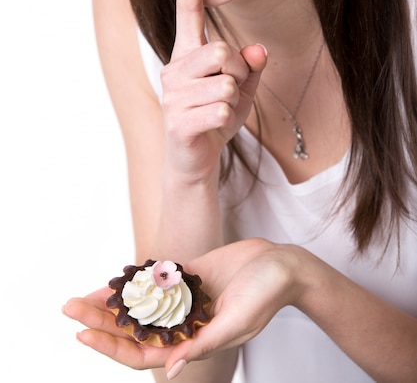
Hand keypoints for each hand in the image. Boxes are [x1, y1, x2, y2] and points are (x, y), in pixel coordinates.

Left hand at [63, 239, 303, 377]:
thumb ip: (203, 345)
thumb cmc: (266, 296)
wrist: (281, 265)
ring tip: (80, 296)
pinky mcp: (188, 276)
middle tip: (68, 307)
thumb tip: (168, 369)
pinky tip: (113, 278)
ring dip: (111, 301)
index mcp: (194, 342)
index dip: (111, 345)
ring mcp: (184, 300)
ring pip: (138, 306)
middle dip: (100, 320)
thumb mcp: (236, 322)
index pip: (142, 351)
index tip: (83, 332)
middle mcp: (184, 324)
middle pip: (133, 328)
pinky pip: (153, 281)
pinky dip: (132, 281)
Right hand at [161, 0, 266, 180]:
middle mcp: (175, 69)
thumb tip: (258, 50)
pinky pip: (222, 109)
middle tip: (228, 91)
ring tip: (218, 112)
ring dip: (233, 101)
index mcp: (187, 55)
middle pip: (222, 51)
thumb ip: (250, 68)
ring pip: (226, 84)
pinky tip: (213, 127)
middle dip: (237, 74)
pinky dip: (228, 120)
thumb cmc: (214, 117)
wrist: (194, 159)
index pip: (187, 12)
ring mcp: (173, 95)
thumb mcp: (240, 89)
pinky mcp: (178, 121)